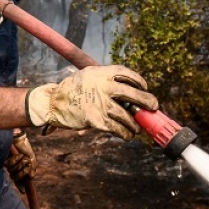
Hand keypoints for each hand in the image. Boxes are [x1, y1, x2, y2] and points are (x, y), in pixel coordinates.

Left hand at [5, 129, 35, 184]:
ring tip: (22, 156)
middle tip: (25, 162)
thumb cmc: (25, 148)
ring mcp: (9, 165)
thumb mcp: (32, 159)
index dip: (21, 186)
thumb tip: (31, 178)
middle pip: (16, 177)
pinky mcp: (5, 160)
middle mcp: (14, 169)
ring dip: (19, 163)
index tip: (23, 192)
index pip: (19, 181)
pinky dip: (16, 159)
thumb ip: (32, 169)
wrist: (19, 138)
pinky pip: (10, 164)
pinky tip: (18, 155)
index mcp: (21, 170)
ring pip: (13, 171)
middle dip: (22, 171)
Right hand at [25, 65, 158, 140]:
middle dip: (147, 101)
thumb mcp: (89, 75)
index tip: (144, 87)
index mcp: (103, 73)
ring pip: (127, 116)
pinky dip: (125, 133)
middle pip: (133, 94)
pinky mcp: (97, 120)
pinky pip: (118, 128)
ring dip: (135, 124)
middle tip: (154, 106)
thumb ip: (106, 78)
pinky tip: (127, 135)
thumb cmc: (74, 89)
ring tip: (136, 128)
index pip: (128, 74)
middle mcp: (104, 87)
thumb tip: (129, 89)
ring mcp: (101, 104)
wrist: (55, 102)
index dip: (139, 81)